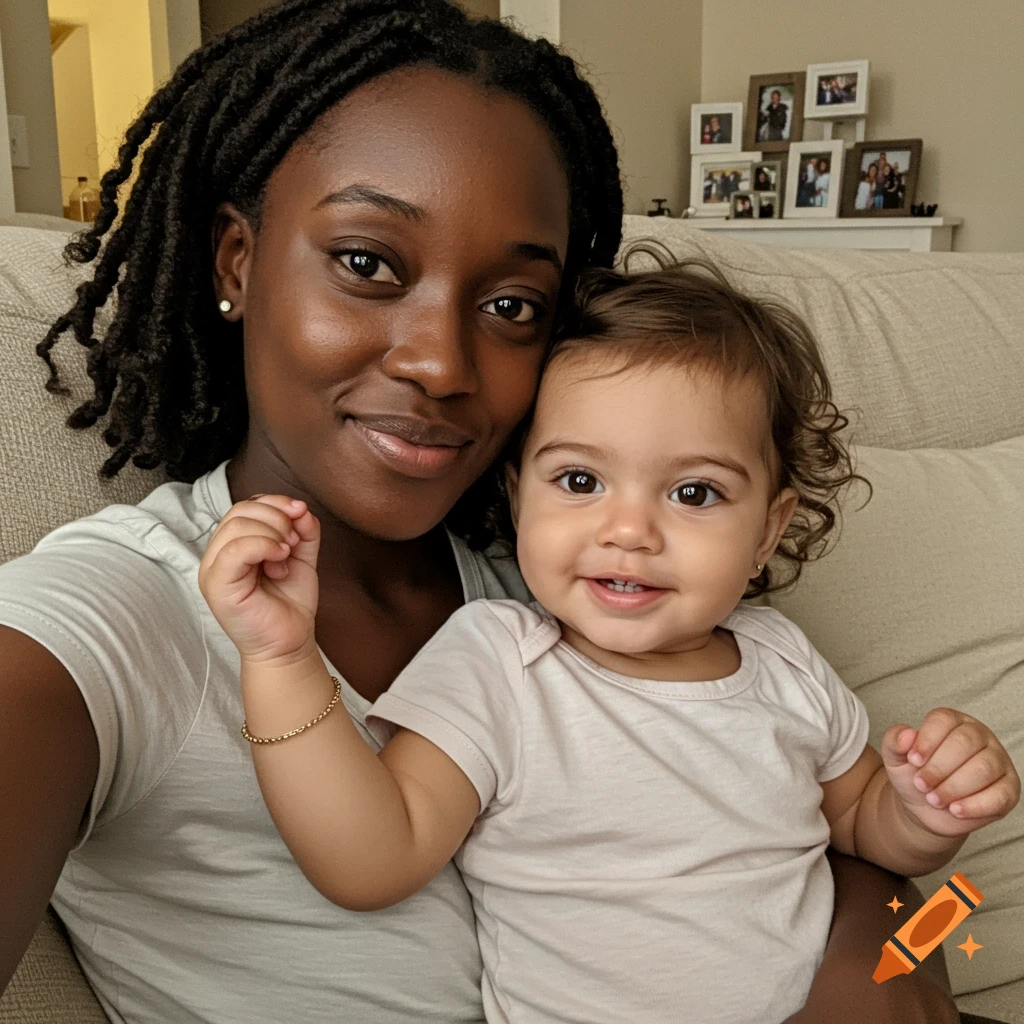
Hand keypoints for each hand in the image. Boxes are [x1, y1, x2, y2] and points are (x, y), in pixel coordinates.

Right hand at [198, 495, 319, 664]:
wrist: (289, 642)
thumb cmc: (290, 603)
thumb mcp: (301, 557)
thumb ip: (303, 531)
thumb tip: (301, 508)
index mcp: (234, 545)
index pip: (246, 506)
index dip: (275, 502)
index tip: (301, 513)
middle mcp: (219, 554)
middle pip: (239, 511)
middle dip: (276, 517)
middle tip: (293, 542)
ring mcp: (213, 570)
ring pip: (236, 525)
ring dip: (272, 532)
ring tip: (287, 555)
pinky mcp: (217, 585)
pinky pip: (234, 550)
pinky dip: (263, 545)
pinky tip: (280, 558)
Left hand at [881, 708, 1020, 837]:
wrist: (925, 807)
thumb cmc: (914, 774)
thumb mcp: (896, 758)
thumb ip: (894, 741)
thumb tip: (907, 735)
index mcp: (952, 721)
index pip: (944, 720)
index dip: (927, 740)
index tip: (912, 761)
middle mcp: (979, 736)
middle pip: (965, 742)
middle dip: (938, 768)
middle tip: (921, 784)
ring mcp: (998, 760)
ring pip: (983, 768)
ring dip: (954, 787)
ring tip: (934, 799)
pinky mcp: (1009, 788)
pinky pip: (1001, 794)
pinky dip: (975, 805)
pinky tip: (955, 810)